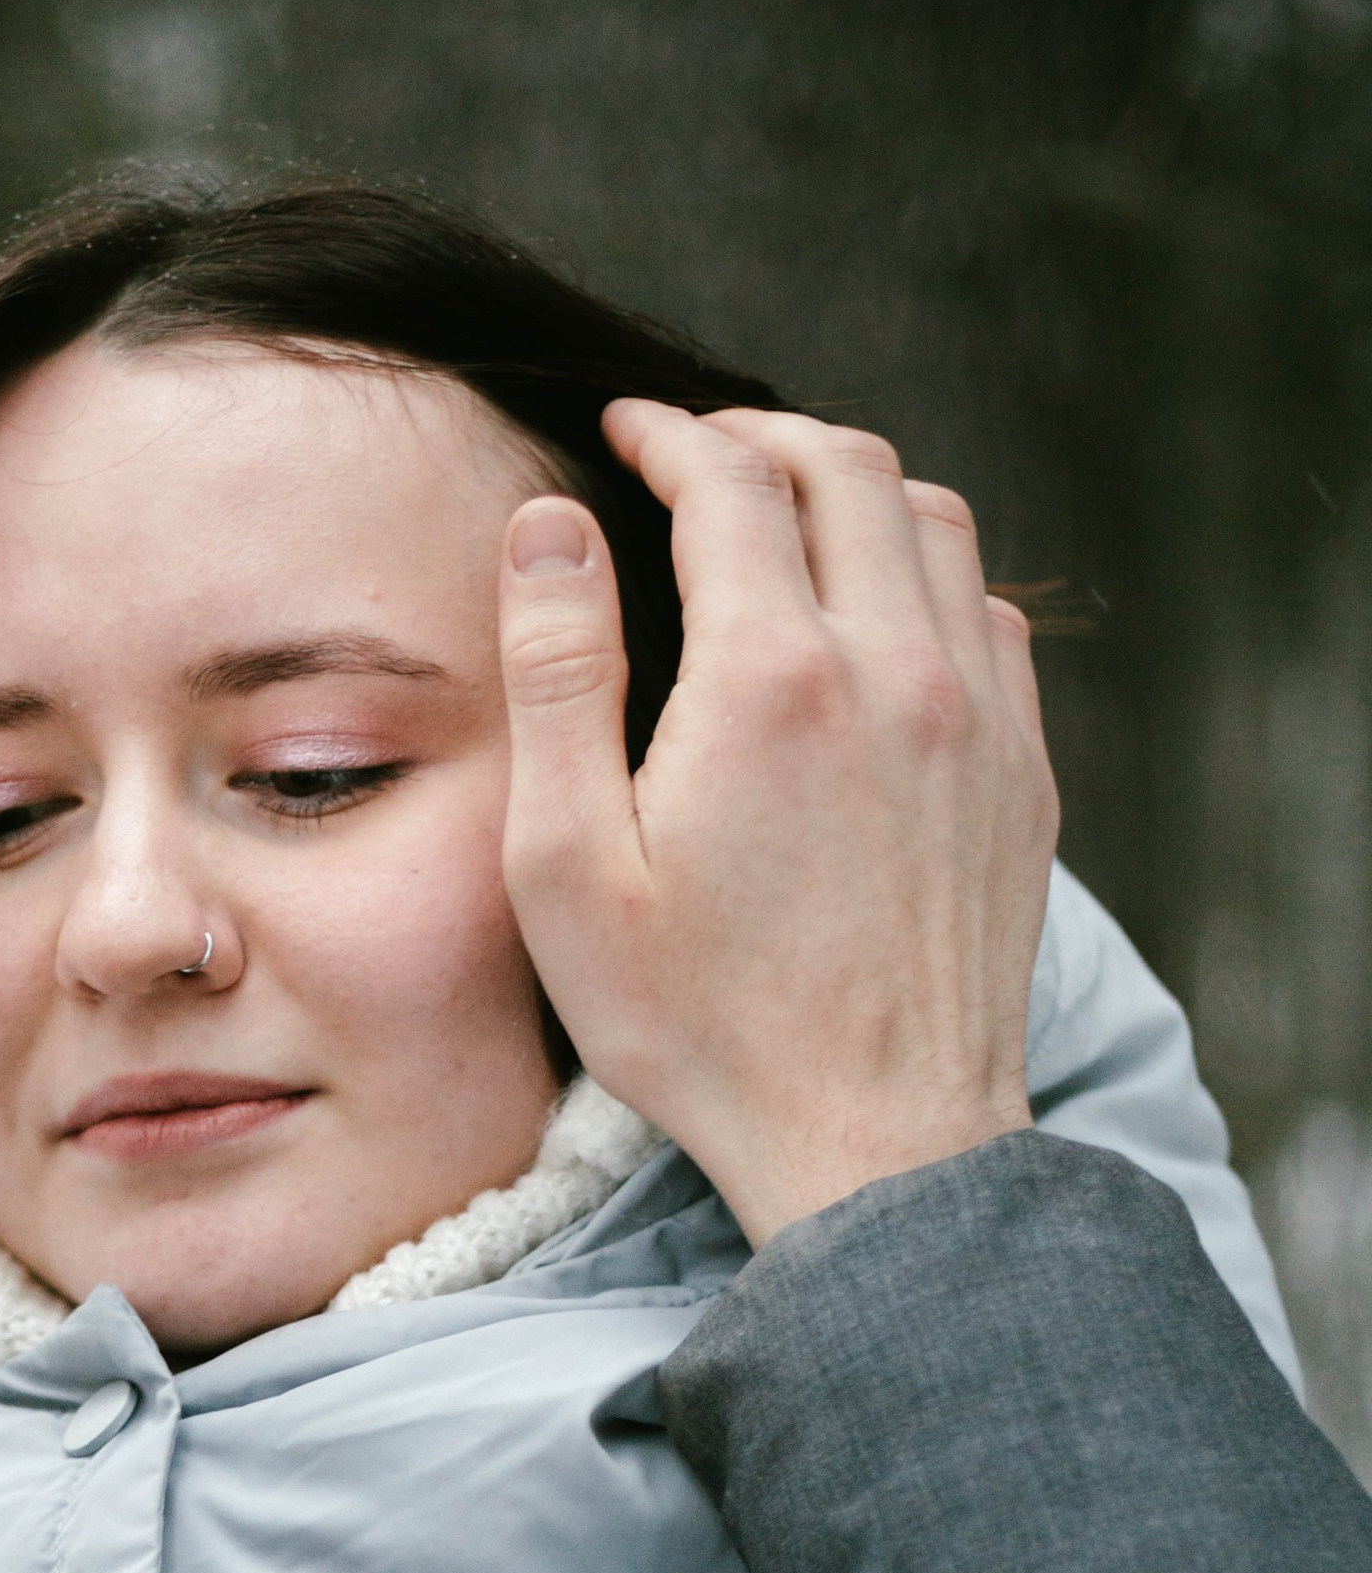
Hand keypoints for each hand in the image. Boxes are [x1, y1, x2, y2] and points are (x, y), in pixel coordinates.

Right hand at [497, 400, 1057, 1245]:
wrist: (875, 1141)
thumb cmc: (700, 1028)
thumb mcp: (567, 869)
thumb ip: (557, 678)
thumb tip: (551, 526)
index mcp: (769, 680)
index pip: (729, 479)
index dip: (666, 434)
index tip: (622, 431)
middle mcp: (893, 670)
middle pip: (847, 469)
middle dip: (761, 434)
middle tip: (696, 451)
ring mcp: (976, 719)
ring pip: (934, 522)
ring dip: (853, 487)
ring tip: (785, 511)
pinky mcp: (1021, 774)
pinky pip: (990, 612)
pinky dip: (926, 571)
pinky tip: (876, 615)